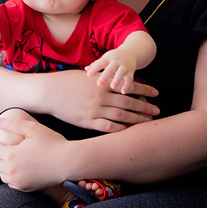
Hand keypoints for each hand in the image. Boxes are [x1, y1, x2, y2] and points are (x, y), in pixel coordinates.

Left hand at [0, 111, 67, 190]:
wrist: (69, 163)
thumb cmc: (53, 143)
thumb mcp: (33, 129)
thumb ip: (12, 124)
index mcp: (11, 156)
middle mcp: (12, 171)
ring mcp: (18, 181)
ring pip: (1, 174)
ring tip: (0, 158)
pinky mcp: (26, 188)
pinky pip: (10, 182)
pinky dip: (7, 175)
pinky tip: (11, 170)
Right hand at [37, 69, 158, 132]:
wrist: (48, 92)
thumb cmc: (66, 81)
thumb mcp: (86, 75)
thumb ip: (102, 78)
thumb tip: (115, 78)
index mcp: (102, 83)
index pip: (129, 86)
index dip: (144, 89)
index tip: (156, 92)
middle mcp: (101, 96)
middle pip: (129, 102)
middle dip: (145, 106)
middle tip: (157, 110)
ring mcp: (95, 110)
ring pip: (121, 116)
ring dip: (136, 119)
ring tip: (148, 122)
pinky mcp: (87, 121)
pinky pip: (107, 127)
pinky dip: (120, 129)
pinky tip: (129, 131)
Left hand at [85, 48, 137, 93]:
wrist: (130, 53)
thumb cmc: (114, 58)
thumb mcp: (105, 59)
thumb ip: (96, 64)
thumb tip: (85, 69)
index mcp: (108, 58)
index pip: (100, 63)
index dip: (94, 69)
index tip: (88, 75)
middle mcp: (117, 61)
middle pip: (110, 68)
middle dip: (105, 76)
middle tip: (99, 84)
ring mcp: (124, 66)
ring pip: (121, 72)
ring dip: (117, 79)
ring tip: (112, 87)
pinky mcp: (131, 71)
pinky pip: (129, 78)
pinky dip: (127, 85)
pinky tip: (123, 92)